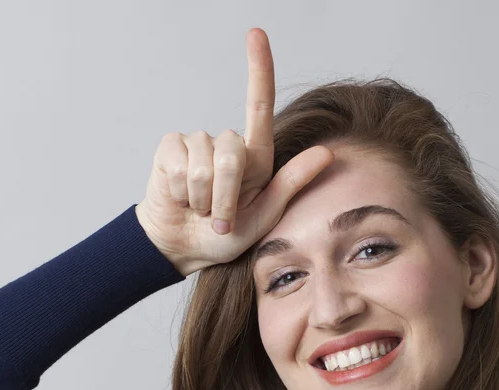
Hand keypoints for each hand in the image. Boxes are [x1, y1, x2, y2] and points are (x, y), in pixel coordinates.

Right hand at [135, 27, 334, 276]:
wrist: (184, 247)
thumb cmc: (224, 236)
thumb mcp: (263, 216)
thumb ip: (291, 185)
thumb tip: (328, 153)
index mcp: (253, 158)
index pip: (258, 106)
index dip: (258, 69)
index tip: (256, 34)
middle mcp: (226, 144)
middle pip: (231, 152)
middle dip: (226, 196)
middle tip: (220, 219)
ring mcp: (196, 142)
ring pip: (205, 163)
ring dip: (202, 199)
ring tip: (199, 209)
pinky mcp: (170, 148)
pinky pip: (179, 165)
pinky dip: (181, 192)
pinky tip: (180, 198)